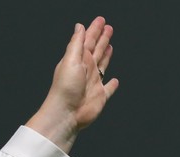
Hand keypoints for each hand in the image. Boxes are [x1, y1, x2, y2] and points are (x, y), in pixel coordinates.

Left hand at [27, 16, 119, 152]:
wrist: (66, 114)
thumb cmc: (65, 88)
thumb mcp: (70, 60)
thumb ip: (76, 44)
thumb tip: (79, 27)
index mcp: (78, 60)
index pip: (88, 41)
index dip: (94, 30)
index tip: (101, 20)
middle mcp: (86, 70)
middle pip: (96, 50)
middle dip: (102, 38)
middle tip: (108, 27)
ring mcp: (93, 83)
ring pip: (102, 65)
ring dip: (106, 55)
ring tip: (110, 45)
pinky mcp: (100, 96)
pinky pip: (109, 88)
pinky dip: (112, 84)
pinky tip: (115, 80)